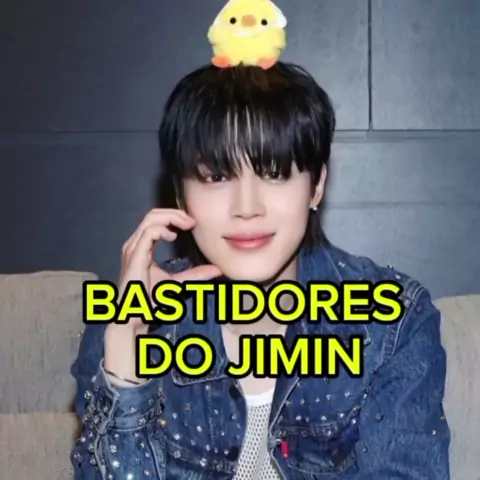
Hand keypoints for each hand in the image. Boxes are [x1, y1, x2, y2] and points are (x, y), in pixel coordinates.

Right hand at [104, 208, 220, 383]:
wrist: (134, 315)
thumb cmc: (150, 300)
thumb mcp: (178, 282)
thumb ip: (195, 274)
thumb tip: (217, 270)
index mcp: (142, 247)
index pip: (155, 220)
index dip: (174, 217)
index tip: (192, 224)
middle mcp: (135, 244)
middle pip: (152, 214)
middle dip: (174, 213)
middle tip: (192, 221)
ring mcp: (133, 249)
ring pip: (150, 219)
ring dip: (171, 217)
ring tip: (186, 224)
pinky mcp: (135, 256)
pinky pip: (148, 233)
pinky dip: (162, 229)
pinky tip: (173, 237)